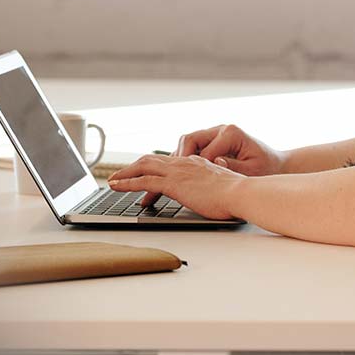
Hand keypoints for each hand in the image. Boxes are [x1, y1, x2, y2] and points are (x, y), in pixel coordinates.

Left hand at [107, 153, 246, 216]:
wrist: (241, 193)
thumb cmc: (237, 194)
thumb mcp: (222, 186)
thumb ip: (213, 187)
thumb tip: (212, 193)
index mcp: (197, 163)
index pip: (170, 162)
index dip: (155, 167)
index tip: (146, 173)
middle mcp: (185, 163)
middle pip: (153, 160)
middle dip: (134, 167)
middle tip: (121, 175)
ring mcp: (178, 172)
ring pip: (144, 167)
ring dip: (126, 173)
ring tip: (113, 181)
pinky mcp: (173, 183)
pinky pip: (144, 180)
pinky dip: (127, 182)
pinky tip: (117, 186)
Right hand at [174, 124, 284, 176]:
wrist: (275, 164)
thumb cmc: (266, 168)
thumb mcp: (252, 171)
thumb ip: (233, 167)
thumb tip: (215, 162)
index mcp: (230, 133)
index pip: (202, 150)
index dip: (193, 168)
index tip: (186, 183)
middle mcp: (220, 130)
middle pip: (189, 139)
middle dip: (179, 159)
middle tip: (172, 178)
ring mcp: (215, 134)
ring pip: (187, 143)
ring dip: (179, 159)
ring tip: (173, 178)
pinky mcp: (213, 142)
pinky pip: (192, 148)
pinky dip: (185, 160)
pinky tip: (182, 175)